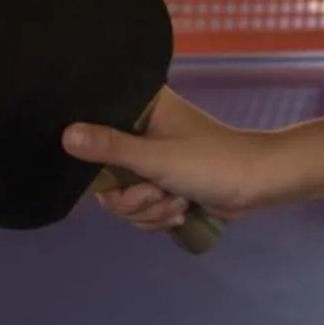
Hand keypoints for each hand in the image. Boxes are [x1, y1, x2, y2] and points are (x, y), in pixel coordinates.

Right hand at [62, 88, 281, 232]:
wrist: (258, 185)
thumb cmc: (211, 161)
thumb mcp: (157, 157)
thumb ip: (110, 148)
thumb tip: (65, 135)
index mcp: (139, 107)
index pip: (95, 127)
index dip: (97, 159)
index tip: (116, 173)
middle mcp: (140, 129)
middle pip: (105, 175)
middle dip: (131, 197)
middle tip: (155, 193)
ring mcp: (151, 159)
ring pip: (122, 198)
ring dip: (148, 210)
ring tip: (176, 203)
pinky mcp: (161, 184)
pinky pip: (139, 209)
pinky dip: (157, 217)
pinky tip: (181, 211)